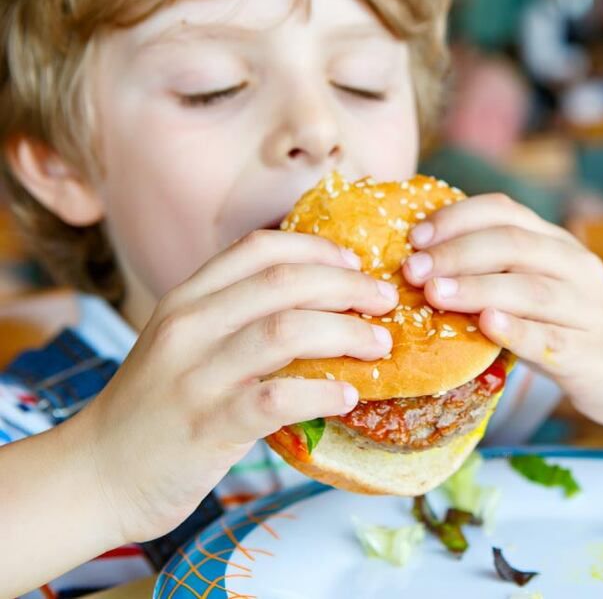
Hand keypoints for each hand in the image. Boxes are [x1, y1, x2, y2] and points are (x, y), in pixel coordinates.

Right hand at [75, 230, 396, 542]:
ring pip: (287, 331)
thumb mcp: (184, 343)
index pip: (259, 248)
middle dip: (349, 287)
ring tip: (379, 346)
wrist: (96, 475)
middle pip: (285, 282)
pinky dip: (323, 392)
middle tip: (385, 302)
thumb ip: (235, 316)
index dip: (318, 248)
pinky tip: (348, 397)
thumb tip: (321, 303)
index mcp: (186, 299)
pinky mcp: (208, 426)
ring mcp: (197, 376)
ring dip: (347, 334)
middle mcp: (189, 326)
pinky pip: (278, 397)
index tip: (355, 264)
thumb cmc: (155, 406)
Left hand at [402, 194, 602, 425]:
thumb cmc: (568, 325)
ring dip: (478, 287)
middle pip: (514, 244)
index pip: (505, 211)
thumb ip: (494, 271)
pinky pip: (553, 339)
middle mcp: (575, 266)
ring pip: (532, 289)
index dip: (457, 218)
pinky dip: (518, 330)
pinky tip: (487, 325)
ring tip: (436, 294)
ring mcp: (588, 310)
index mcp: (555, 242)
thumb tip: (417, 264)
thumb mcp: (536, 286)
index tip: (414, 238)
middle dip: (457, 253)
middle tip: (413, 269)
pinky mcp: (593, 355)